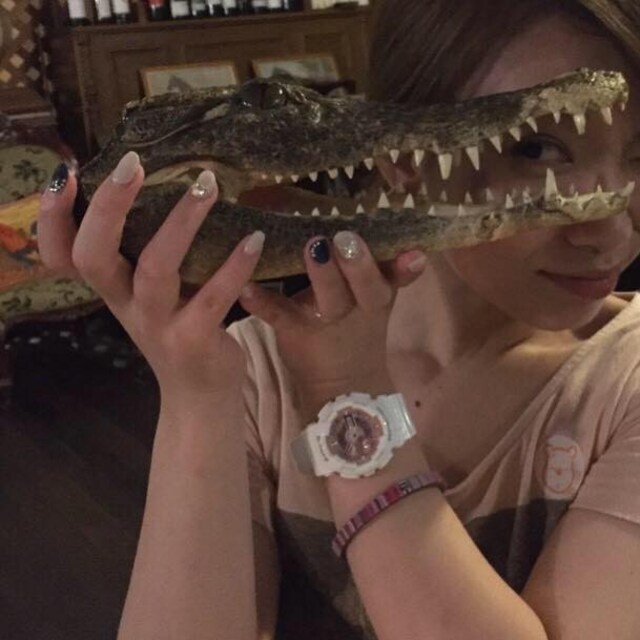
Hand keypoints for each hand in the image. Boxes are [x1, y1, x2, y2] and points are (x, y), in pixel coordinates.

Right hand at [38, 154, 264, 401]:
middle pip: (94, 257)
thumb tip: (164, 187)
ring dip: (181, 223)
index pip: (60, 256)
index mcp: (111, 289)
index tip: (67, 172)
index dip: (52, 218)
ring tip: (207, 185)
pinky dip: (234, 266)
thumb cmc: (178, 331)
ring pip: (155, 270)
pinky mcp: (192, 342)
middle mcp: (125, 306)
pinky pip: (211, 299)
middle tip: (133, 163)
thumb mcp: (152, 295)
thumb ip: (147, 255)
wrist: (200, 396)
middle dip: (107, 208)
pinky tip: (255, 238)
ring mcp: (157, 326)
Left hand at [240, 231, 426, 415]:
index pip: (395, 279)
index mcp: (377, 298)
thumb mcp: (379, 305)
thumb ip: (392, 276)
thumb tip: (417, 251)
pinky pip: (279, 315)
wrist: (344, 391)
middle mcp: (357, 310)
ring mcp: (326, 323)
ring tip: (313, 247)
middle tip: (346, 239)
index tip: (414, 254)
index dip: (404, 269)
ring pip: (330, 299)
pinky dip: (263, 302)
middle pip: (366, 288)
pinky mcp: (295, 333)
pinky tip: (248, 288)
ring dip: (323, 275)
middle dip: (358, 264)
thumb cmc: (359, 335)